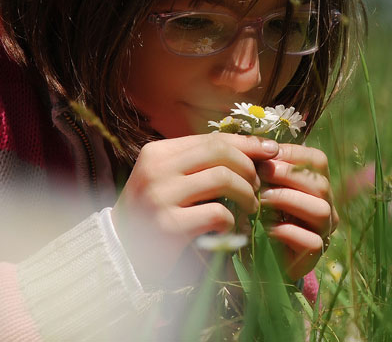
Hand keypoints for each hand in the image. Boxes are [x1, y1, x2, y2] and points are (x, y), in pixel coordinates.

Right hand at [112, 133, 278, 285]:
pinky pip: (217, 213)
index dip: (246, 143)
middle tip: (257, 186)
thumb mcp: (171, 179)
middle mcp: (156, 169)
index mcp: (157, 152)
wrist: (121, 253)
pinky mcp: (168, 226)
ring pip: (223, 178)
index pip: (211, 138)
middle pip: (219, 152)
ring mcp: (160, 196)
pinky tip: (226, 229)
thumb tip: (257, 148)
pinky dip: (231, 221)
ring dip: (246, 193)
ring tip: (249, 207)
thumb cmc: (154, 213)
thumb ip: (202, 163)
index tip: (271, 150)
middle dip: (248, 167)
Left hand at [256, 144, 338, 280]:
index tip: (266, 156)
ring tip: (262, 200)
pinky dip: (288, 232)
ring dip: (289, 200)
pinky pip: (312, 240)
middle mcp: (326, 205)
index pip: (317, 160)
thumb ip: (263, 165)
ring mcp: (323, 231)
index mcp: (315, 183)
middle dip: (289, 175)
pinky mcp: (314, 255)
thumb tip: (261, 145)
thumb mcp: (259, 185)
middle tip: (261, 174)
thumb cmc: (256, 214)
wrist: (252, 256)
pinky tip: (267, 228)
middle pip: (321, 183)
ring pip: (321, 209)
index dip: (293, 154)